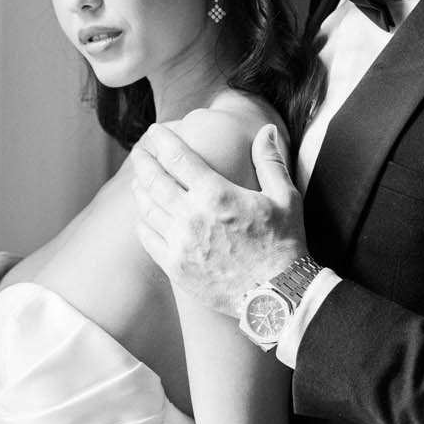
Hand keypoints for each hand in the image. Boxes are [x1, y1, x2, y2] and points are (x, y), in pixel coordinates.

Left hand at [132, 123, 305, 317]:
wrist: (277, 294)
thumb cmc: (284, 243)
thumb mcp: (285, 197)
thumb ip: (270, 161)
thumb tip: (265, 129)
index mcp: (216, 194)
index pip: (177, 157)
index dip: (162, 140)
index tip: (154, 132)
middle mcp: (191, 216)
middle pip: (154, 180)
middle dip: (143, 161)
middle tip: (139, 153)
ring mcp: (180, 243)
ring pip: (147, 209)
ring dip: (140, 190)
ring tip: (139, 181)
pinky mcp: (175, 267)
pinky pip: (148, 239)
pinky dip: (142, 223)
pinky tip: (143, 217)